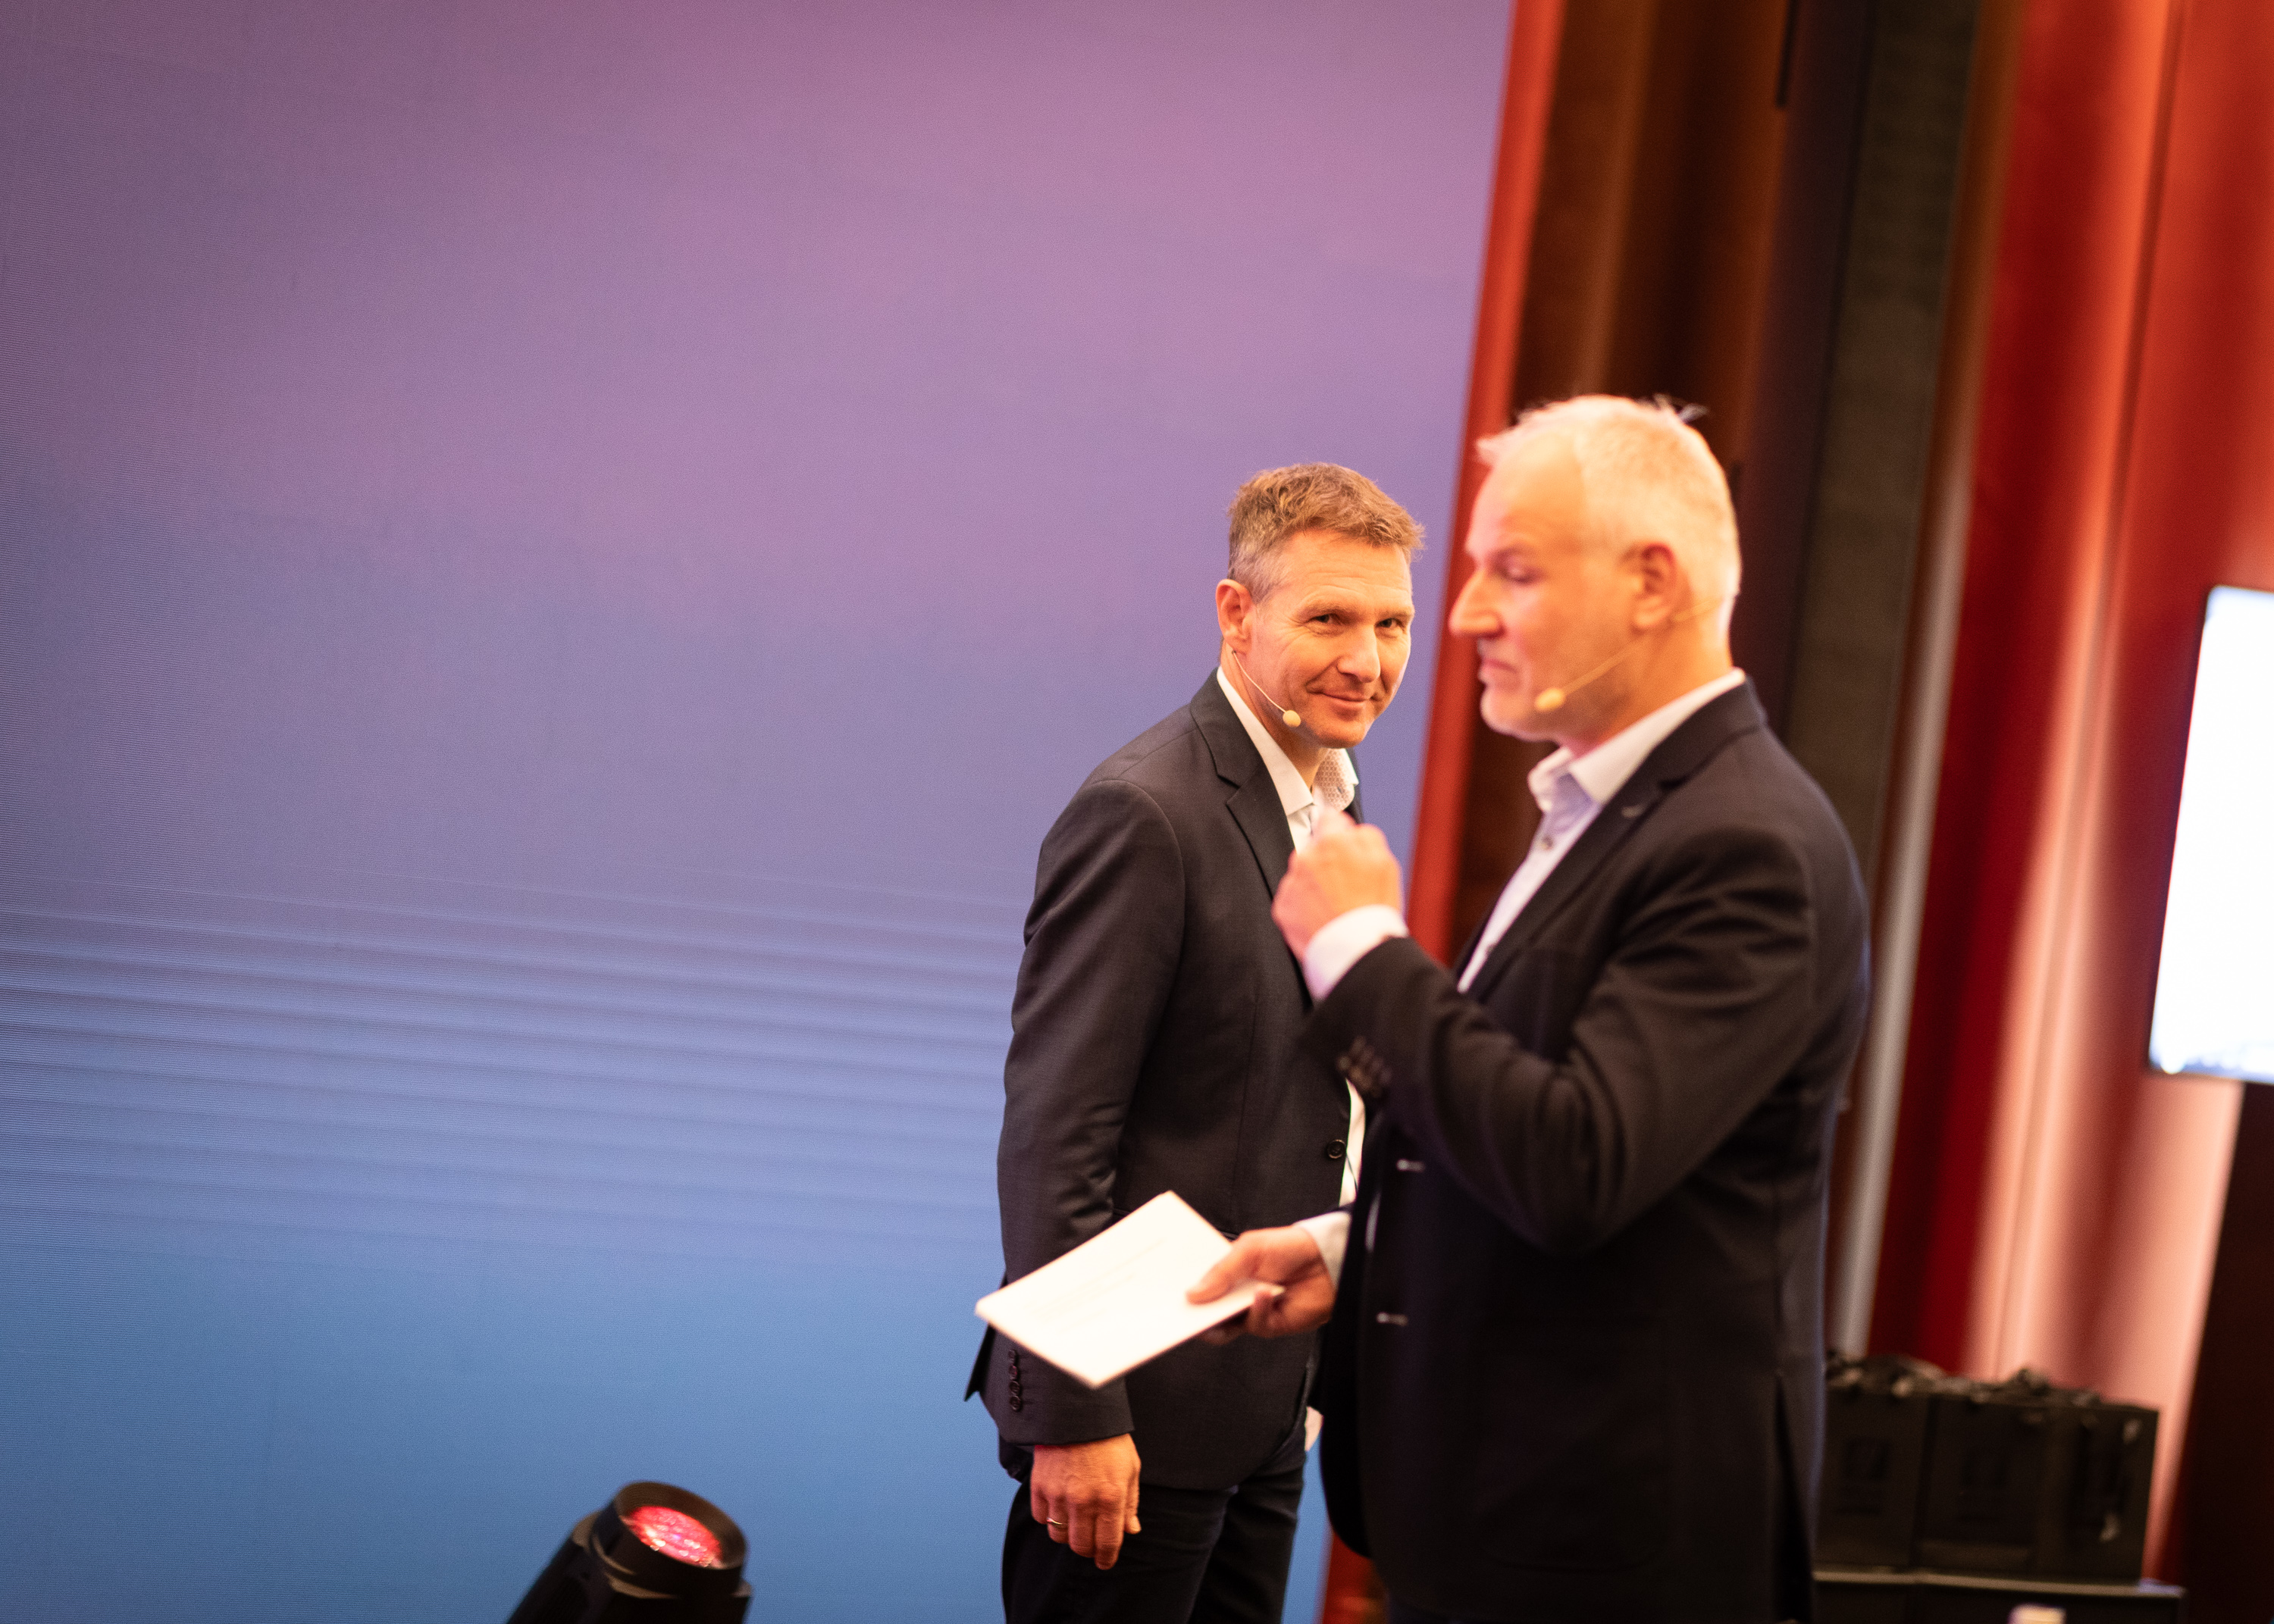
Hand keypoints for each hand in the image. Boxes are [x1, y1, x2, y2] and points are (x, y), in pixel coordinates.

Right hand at [1030, 1434, 1141, 1568]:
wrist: (1078, 1412)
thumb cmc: (1109, 1440)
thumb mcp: (1131, 1468)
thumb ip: (1130, 1503)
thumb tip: (1130, 1530)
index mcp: (1110, 1498)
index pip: (1107, 1543)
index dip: (1107, 1558)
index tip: (1105, 1562)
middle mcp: (1083, 1501)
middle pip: (1080, 1546)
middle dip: (1088, 1550)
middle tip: (1091, 1543)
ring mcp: (1059, 1495)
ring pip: (1059, 1536)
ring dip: (1068, 1535)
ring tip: (1075, 1523)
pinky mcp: (1040, 1486)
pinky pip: (1041, 1518)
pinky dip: (1049, 1518)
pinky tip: (1058, 1507)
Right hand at [1186, 1226, 1336, 1341]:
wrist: (1326, 1261)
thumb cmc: (1289, 1248)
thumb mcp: (1248, 1249)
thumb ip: (1221, 1272)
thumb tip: (1194, 1293)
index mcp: (1228, 1272)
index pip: (1199, 1285)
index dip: (1184, 1290)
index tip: (1168, 1294)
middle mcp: (1236, 1294)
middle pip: (1207, 1309)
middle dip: (1195, 1312)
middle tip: (1183, 1311)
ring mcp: (1250, 1310)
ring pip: (1224, 1326)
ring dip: (1220, 1318)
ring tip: (1218, 1308)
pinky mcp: (1268, 1324)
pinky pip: (1254, 1325)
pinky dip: (1257, 1310)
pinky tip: (1264, 1294)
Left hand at [1272, 810, 1402, 956]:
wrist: (1356, 950)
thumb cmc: (1373, 911)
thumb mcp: (1386, 863)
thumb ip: (1366, 837)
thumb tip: (1351, 829)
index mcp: (1333, 843)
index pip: (1329, 819)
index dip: (1338, 830)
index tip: (1341, 839)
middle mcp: (1306, 859)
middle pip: (1314, 850)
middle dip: (1327, 862)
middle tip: (1347, 885)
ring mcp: (1291, 884)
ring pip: (1302, 874)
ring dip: (1314, 884)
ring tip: (1336, 905)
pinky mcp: (1283, 908)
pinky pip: (1293, 899)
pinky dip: (1304, 905)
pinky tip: (1323, 916)